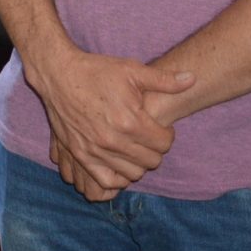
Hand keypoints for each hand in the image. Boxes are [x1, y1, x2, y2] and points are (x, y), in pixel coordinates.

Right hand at [25, 47, 193, 195]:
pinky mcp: (80, 155)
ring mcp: (95, 150)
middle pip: (151, 161)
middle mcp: (113, 140)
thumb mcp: (131, 70)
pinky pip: (107, 181)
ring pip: (133, 174)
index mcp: (129, 120)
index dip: (166, 134)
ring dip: (138, 163)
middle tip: (147, 136)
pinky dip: (118, 177)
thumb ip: (163, 80)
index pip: (164, 144)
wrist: (58, 74)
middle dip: (154, 149)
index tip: (158, 126)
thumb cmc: (96, 70)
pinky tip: (119, 162)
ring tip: (134, 147)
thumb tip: (192, 79)